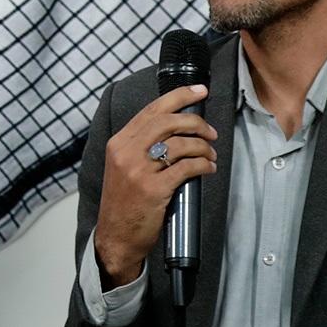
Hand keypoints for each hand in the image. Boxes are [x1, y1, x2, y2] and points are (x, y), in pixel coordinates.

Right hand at [90, 83, 216, 287]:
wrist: (116, 237)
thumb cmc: (124, 202)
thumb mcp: (123, 166)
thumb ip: (141, 146)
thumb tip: (176, 127)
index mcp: (119, 143)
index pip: (152, 110)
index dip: (179, 96)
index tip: (200, 90)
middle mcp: (126, 152)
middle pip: (168, 122)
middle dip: (196, 122)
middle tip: (211, 131)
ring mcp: (139, 171)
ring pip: (180, 144)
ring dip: (203, 147)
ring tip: (210, 155)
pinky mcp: (154, 189)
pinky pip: (186, 168)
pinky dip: (202, 166)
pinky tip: (207, 169)